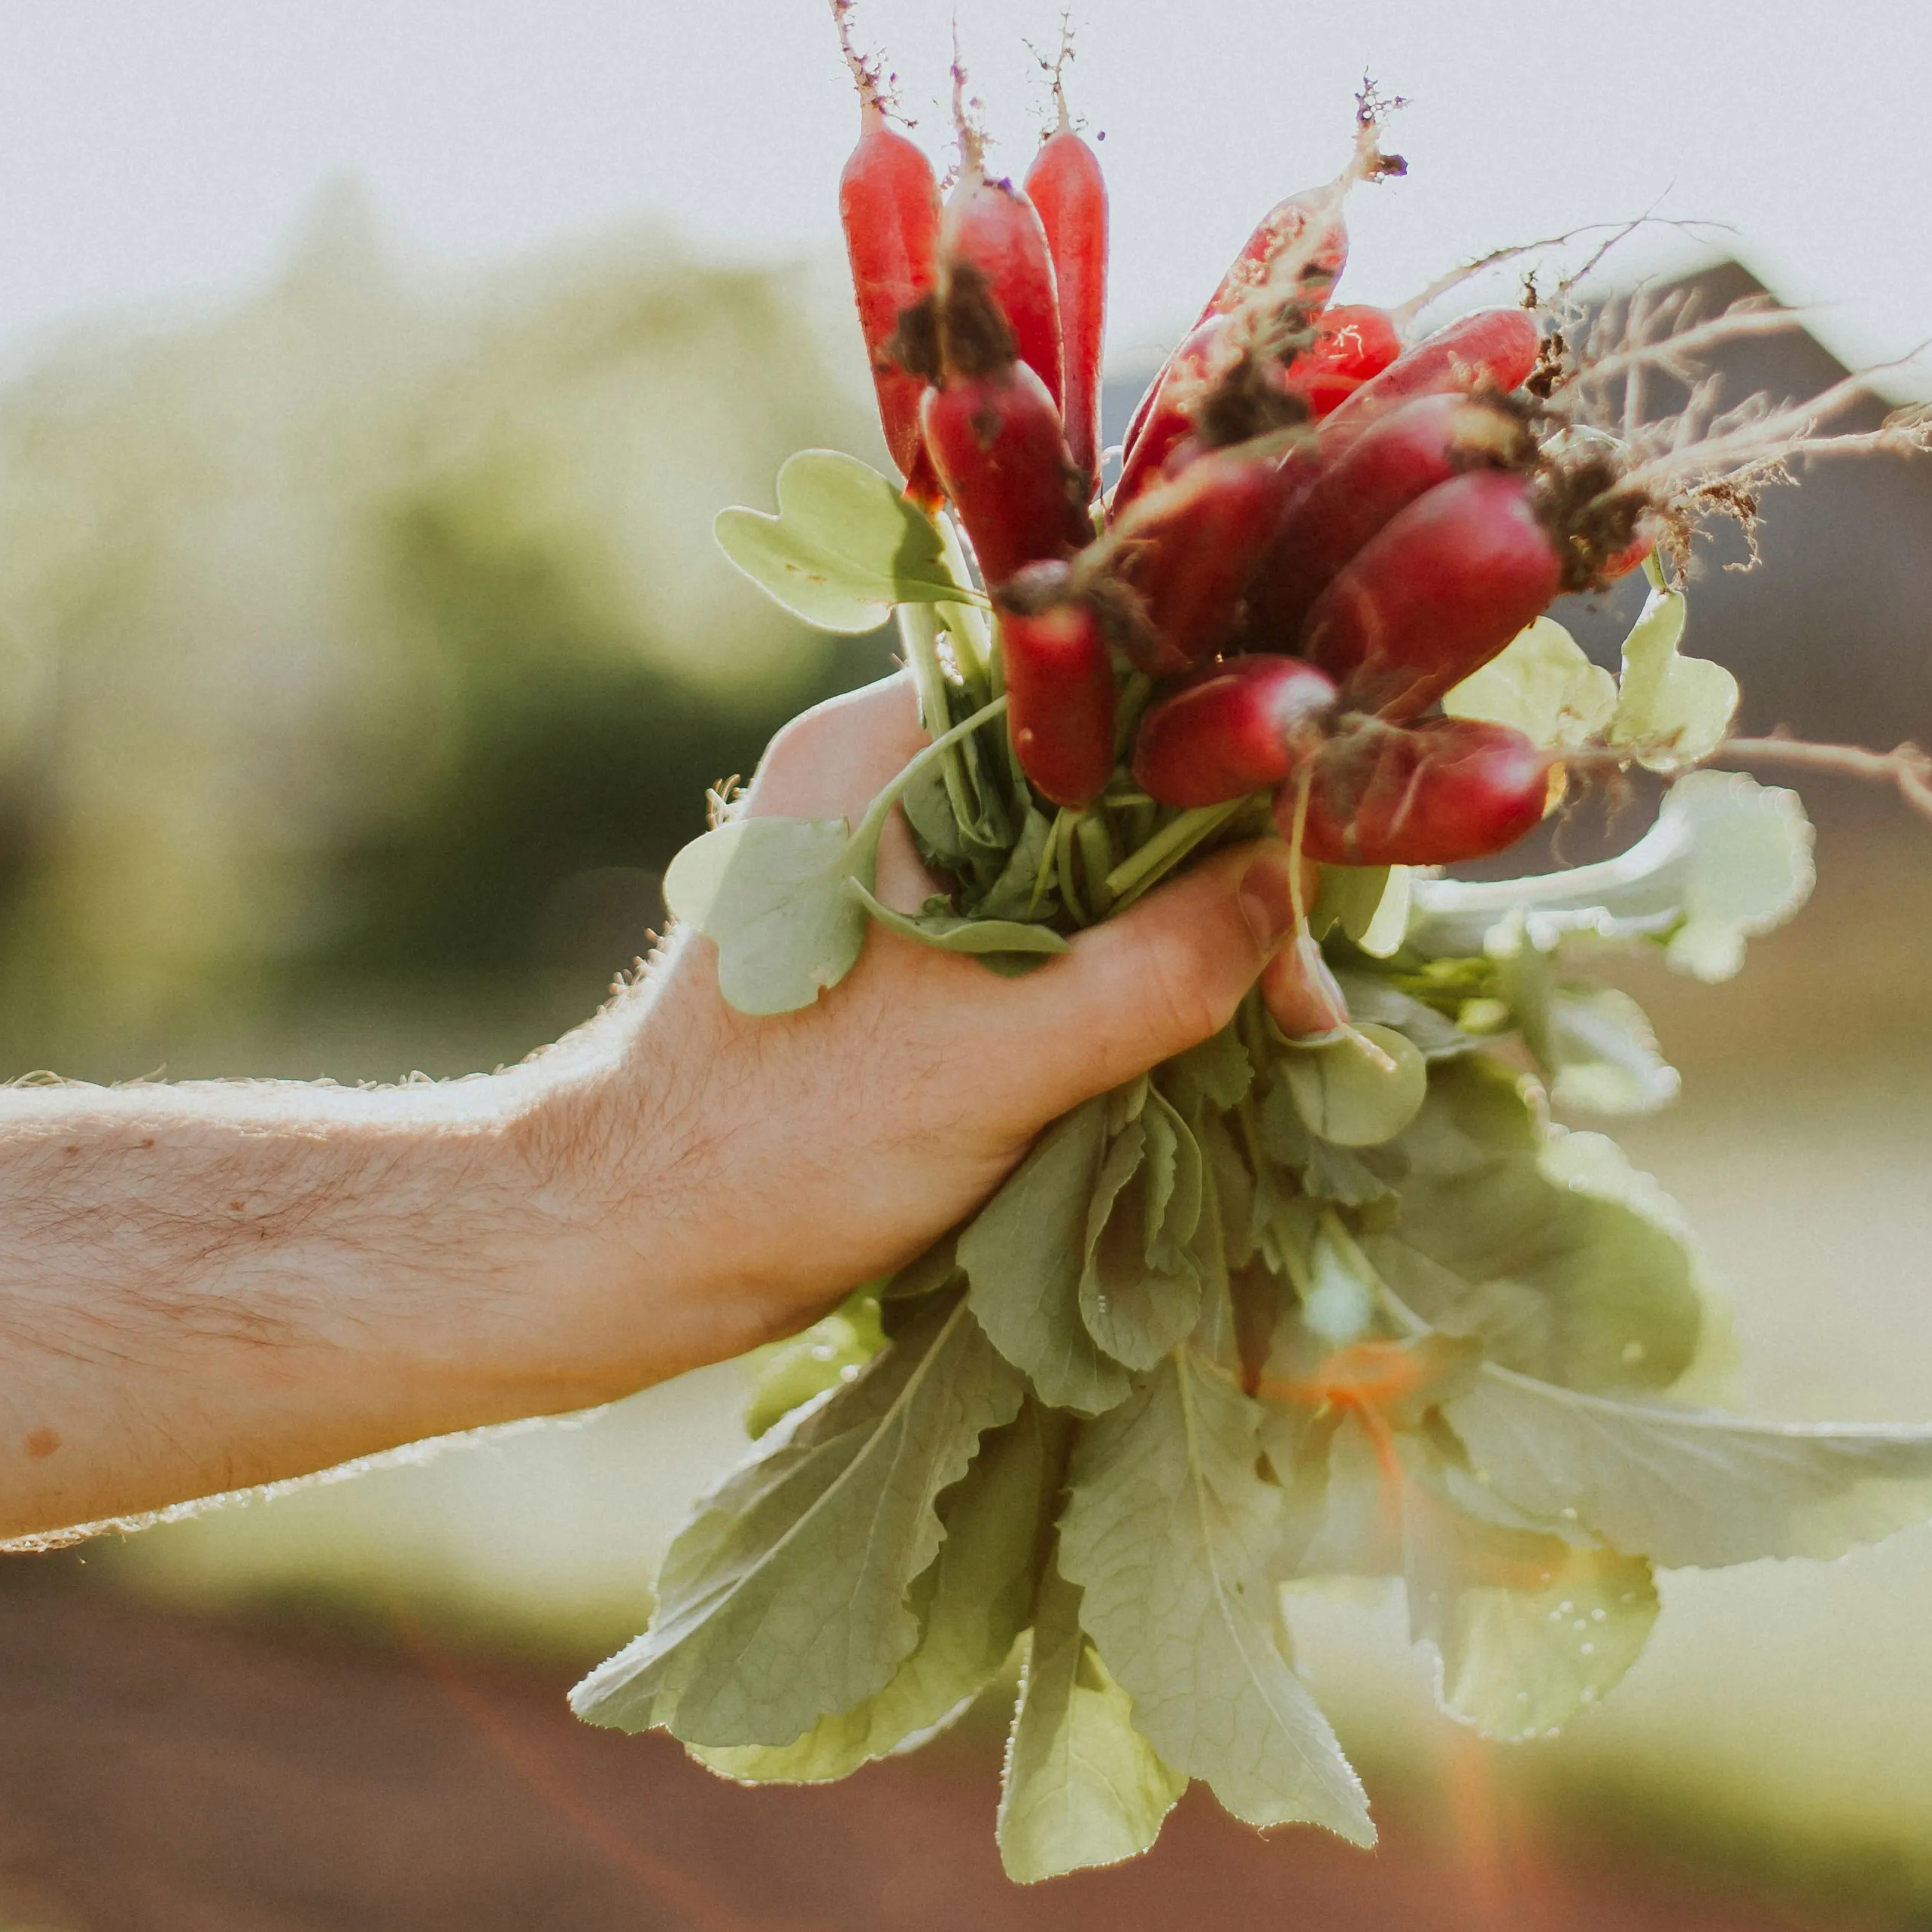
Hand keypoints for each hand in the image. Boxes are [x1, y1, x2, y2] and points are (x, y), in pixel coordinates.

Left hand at [508, 674, 1315, 1396]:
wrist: (620, 1247)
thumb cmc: (774, 1146)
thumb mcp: (993, 1059)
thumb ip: (1155, 970)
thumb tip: (1293, 891)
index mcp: (880, 743)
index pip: (1098, 685)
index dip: (1223, 754)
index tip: (1311, 845)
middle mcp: (885, 769)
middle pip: (1109, 771)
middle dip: (1218, 862)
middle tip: (1308, 978)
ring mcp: (894, 854)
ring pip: (1089, 851)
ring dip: (1181, 927)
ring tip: (1281, 1017)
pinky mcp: (905, 938)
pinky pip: (1050, 917)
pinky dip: (1124, 967)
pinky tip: (1200, 1035)